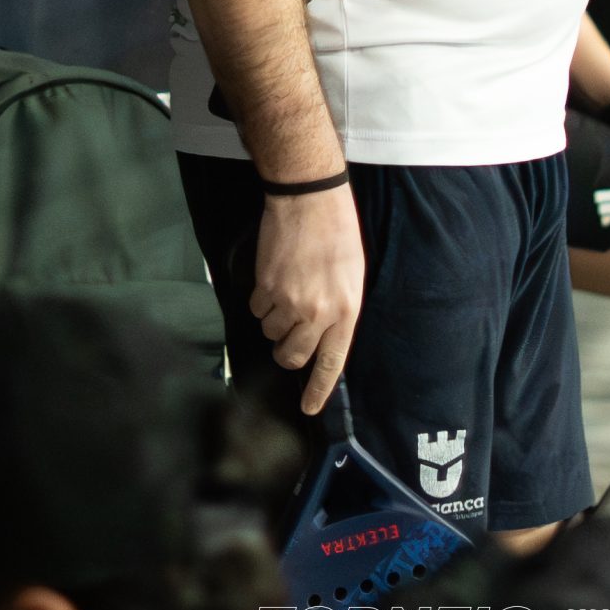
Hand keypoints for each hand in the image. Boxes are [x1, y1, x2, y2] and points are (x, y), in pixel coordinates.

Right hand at [250, 184, 365, 414]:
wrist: (309, 200)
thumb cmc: (338, 233)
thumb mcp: (352, 275)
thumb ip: (339, 309)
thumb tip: (323, 337)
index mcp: (346, 310)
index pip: (332, 362)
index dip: (319, 389)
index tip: (309, 409)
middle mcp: (317, 312)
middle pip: (293, 356)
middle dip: (286, 352)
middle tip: (287, 338)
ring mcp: (289, 302)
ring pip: (271, 332)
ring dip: (275, 319)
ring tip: (287, 288)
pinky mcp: (265, 288)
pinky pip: (257, 310)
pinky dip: (262, 300)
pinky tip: (275, 276)